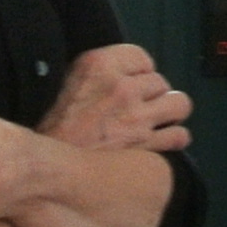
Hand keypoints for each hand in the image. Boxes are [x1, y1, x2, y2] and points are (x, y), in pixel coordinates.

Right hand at [42, 44, 189, 155]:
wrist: (47, 169)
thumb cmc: (53, 130)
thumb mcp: (69, 83)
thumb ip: (101, 72)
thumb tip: (130, 72)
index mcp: (98, 66)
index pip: (141, 57)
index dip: (138, 71)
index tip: (130, 81)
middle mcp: (121, 88)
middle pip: (161, 82)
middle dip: (151, 94)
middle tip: (136, 107)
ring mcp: (137, 118)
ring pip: (179, 104)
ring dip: (170, 112)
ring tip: (156, 120)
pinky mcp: (146, 146)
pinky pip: (179, 135)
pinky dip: (174, 138)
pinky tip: (161, 140)